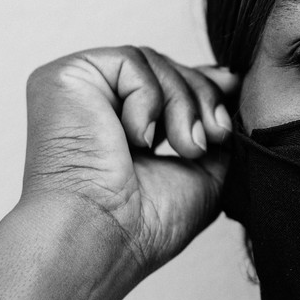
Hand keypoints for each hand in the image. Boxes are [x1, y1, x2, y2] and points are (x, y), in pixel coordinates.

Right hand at [22, 46, 238, 287]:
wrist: (104, 238)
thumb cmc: (147, 224)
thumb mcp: (202, 172)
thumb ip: (214, 129)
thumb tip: (231, 82)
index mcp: (123, 128)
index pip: (168, 84)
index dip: (205, 85)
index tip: (234, 90)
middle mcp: (97, 106)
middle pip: (166, 68)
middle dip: (203, 98)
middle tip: (216, 136)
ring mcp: (79, 91)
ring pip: (154, 61)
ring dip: (184, 104)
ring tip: (187, 147)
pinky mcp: (64, 78)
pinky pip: (130, 61)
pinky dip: (149, 99)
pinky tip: (137, 140)